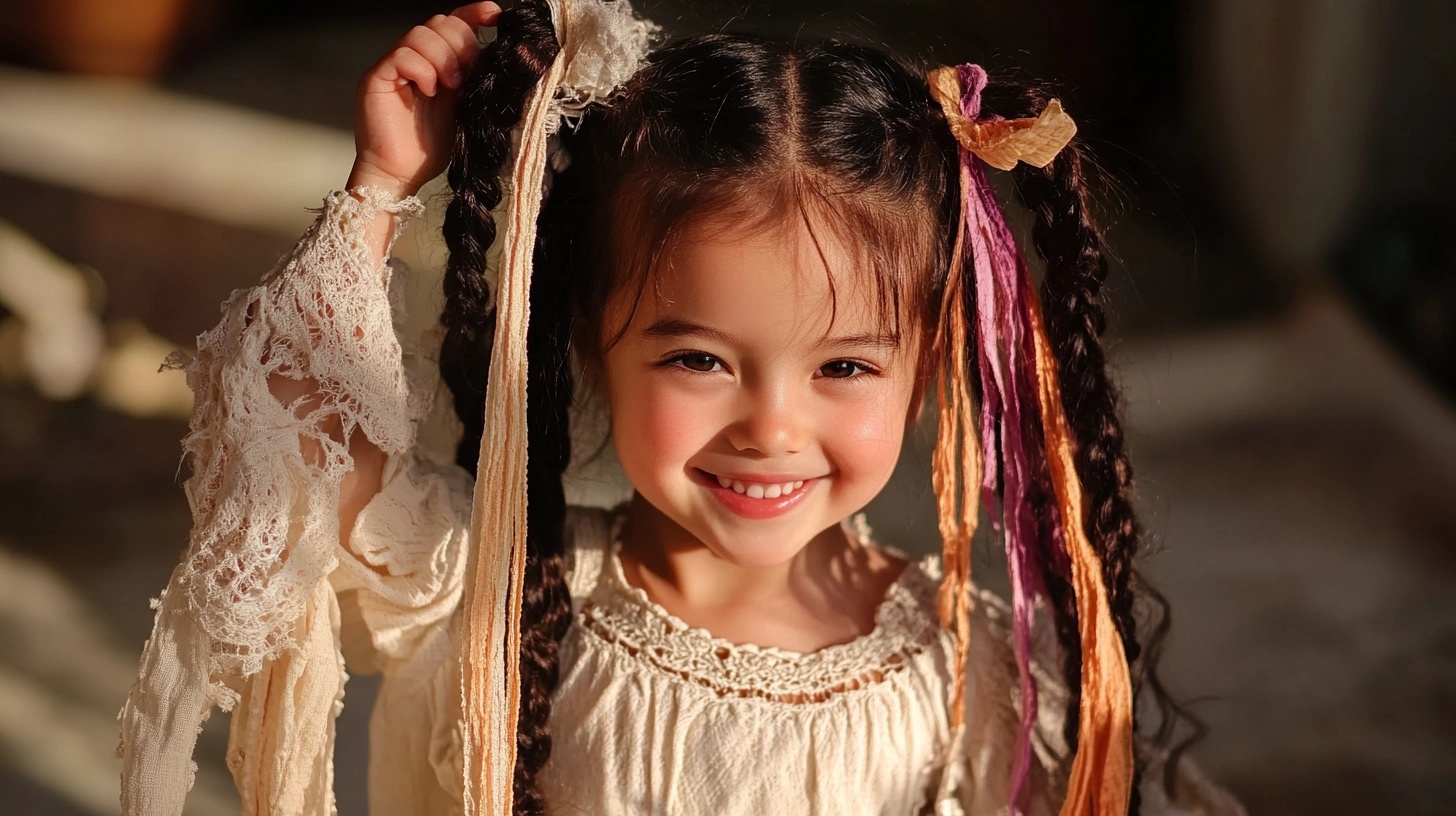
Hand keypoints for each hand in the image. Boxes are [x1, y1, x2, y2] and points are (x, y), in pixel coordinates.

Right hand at [348, 3, 501, 196]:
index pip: (454, 22)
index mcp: (439, 62)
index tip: (496, 15)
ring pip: (421, 33)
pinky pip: (402, 55)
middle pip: (440, 22)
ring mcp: (395, 66)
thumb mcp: (466, 106)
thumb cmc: (431, 147)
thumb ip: (476, 78)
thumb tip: (499, 53)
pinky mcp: (378, 77)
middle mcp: (416, 59)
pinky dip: (421, 70)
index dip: (475, 13)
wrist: (403, 175)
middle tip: (465, 76)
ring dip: (443, 58)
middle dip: (461, 44)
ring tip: (448, 87)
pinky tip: (428, 91)